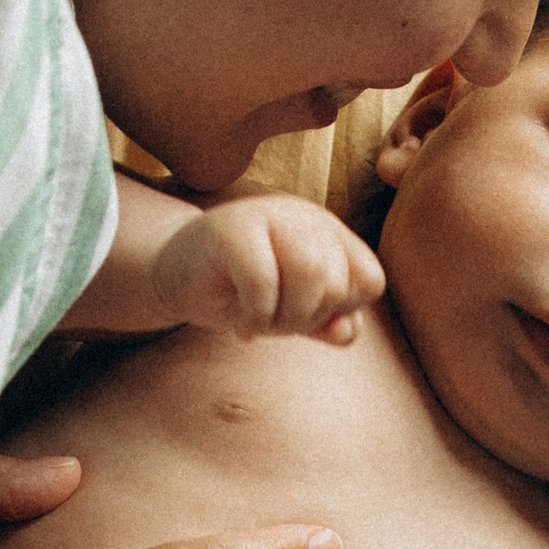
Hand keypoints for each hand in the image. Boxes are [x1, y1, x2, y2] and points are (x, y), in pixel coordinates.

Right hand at [150, 196, 387, 344]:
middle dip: (307, 320)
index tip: (307, 317)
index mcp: (329, 233)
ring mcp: (268, 215)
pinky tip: (238, 319)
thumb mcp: (294, 312)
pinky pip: (263, 284)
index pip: (370, 280)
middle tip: (274, 322)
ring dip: (284, 318)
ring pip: (311, 275)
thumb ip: (329, 322)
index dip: (342, 311)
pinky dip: (253, 317)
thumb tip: (347, 333)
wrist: (178, 275)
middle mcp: (305, 217)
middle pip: (338, 282)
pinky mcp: (231, 228)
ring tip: (260, 320)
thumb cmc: (243, 293)